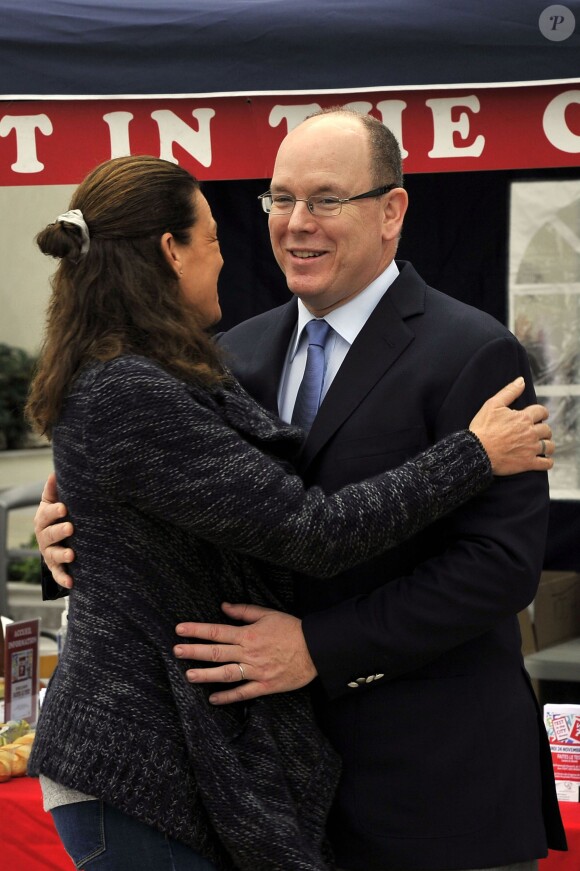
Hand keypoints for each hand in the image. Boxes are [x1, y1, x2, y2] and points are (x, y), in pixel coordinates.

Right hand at [34, 472, 74, 588]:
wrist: (58, 538)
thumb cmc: (57, 516)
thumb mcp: (53, 502)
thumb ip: (53, 490)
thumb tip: (55, 472)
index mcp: (43, 519)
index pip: (47, 514)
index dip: (54, 512)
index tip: (64, 508)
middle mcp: (44, 537)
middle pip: (49, 535)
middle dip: (59, 531)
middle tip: (71, 528)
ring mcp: (49, 553)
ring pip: (53, 555)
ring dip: (62, 555)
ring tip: (71, 554)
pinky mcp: (56, 567)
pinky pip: (58, 574)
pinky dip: (63, 579)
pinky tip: (71, 583)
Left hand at [174, 603, 316, 703]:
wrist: (315, 649)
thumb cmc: (292, 629)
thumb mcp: (268, 614)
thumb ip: (244, 611)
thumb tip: (223, 606)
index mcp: (248, 634)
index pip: (217, 631)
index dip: (197, 630)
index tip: (180, 629)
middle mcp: (249, 653)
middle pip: (216, 652)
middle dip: (194, 651)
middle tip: (176, 651)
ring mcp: (256, 671)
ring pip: (226, 674)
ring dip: (205, 675)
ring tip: (188, 675)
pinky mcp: (265, 686)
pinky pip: (243, 693)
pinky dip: (228, 697)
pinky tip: (213, 699)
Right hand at [469, 377, 553, 475]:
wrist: (476, 451)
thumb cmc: (482, 428)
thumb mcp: (492, 405)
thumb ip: (509, 392)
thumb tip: (521, 380)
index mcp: (524, 418)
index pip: (542, 412)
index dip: (541, 413)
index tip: (538, 416)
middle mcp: (530, 432)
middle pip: (547, 429)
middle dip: (543, 430)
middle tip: (536, 432)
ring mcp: (531, 448)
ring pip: (549, 446)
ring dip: (547, 445)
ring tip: (541, 446)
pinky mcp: (528, 463)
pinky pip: (546, 463)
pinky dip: (547, 462)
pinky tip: (544, 460)